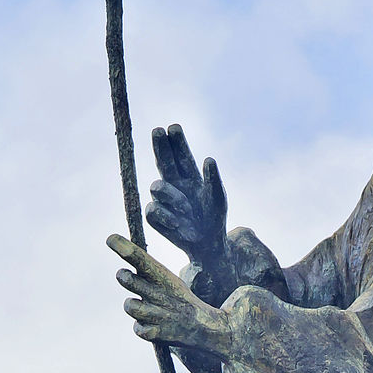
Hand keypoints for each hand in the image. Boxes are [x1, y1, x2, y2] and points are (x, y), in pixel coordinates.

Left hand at [108, 235, 230, 359]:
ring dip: (133, 306)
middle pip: (129, 280)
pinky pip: (137, 328)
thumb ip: (144, 268)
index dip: (125, 249)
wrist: (206, 327)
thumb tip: (115, 246)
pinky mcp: (157, 334)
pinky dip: (142, 327)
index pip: (142, 259)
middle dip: (124, 276)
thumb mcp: (168, 279)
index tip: (110, 239)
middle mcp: (160, 293)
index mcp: (164, 277)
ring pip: (129, 306)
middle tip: (125, 276)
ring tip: (146, 308)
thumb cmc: (179, 300)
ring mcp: (159, 314)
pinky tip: (153, 325)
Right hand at [145, 124, 229, 278]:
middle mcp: (174, 183)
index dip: (176, 141)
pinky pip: (153, 209)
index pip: (180, 154)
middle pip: (162, 159)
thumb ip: (214, 179)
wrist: (208, 245)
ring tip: (187, 209)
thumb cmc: (214, 219)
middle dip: (160, 145)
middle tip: (158, 131)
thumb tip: (209, 159)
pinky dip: (166, 216)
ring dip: (172, 197)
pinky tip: (178, 224)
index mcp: (189, 176)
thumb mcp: (219, 199)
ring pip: (156, 186)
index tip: (173, 128)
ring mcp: (163, 199)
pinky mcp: (155, 216)